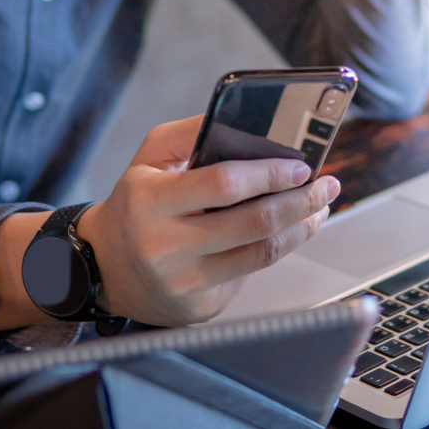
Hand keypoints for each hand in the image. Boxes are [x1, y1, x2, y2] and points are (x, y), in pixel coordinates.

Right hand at [74, 115, 338, 325]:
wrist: (102, 267)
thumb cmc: (136, 203)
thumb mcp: (149, 158)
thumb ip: (193, 133)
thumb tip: (248, 120)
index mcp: (150, 200)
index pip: (225, 185)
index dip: (270, 174)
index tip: (301, 166)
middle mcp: (165, 246)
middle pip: (254, 223)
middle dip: (301, 202)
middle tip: (326, 186)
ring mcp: (184, 282)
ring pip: (262, 254)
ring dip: (301, 228)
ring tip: (318, 208)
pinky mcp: (199, 307)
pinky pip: (249, 276)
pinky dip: (273, 251)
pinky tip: (286, 233)